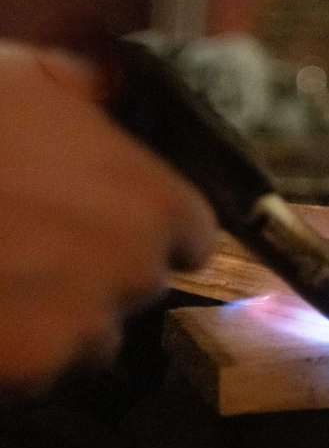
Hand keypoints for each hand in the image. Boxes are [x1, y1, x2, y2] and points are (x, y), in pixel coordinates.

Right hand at [0, 44, 215, 390]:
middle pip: (139, 285)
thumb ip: (84, 88)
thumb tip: (105, 84)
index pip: (191, 234)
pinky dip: (11, 352)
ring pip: (89, 337)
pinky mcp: (30, 369)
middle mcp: (135, 270)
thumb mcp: (22, 75)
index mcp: (151, 198)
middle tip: (31, 242)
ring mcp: (85, 327)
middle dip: (98, 270)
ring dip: (56, 318)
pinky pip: (35, 372)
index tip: (114, 222)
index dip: (156, 229)